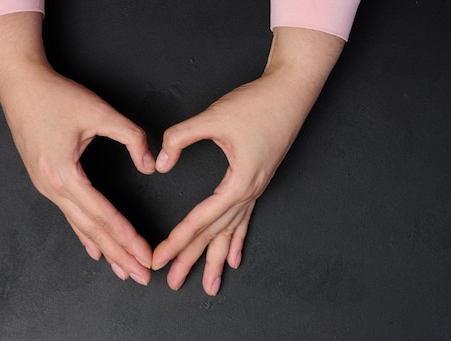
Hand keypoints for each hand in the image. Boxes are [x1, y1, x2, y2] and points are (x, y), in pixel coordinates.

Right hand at [6, 67, 155, 285]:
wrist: (20, 84)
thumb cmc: (56, 96)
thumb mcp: (100, 112)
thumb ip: (131, 137)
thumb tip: (150, 164)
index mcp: (65, 174)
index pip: (104, 215)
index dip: (128, 237)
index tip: (146, 255)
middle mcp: (52, 188)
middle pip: (92, 230)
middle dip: (119, 255)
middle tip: (141, 276)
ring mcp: (45, 187)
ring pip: (80, 227)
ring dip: (105, 249)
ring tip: (123, 270)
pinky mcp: (45, 181)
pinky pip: (68, 215)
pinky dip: (84, 235)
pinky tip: (94, 250)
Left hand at [152, 27, 344, 294]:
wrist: (292, 90)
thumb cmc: (257, 103)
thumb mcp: (214, 118)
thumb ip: (182, 137)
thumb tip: (162, 163)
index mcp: (238, 182)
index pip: (201, 219)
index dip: (177, 240)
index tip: (159, 257)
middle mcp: (248, 192)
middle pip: (216, 234)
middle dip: (192, 259)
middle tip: (172, 281)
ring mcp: (255, 189)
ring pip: (231, 233)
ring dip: (217, 259)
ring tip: (210, 286)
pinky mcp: (257, 181)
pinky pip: (245, 219)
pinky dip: (237, 240)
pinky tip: (235, 258)